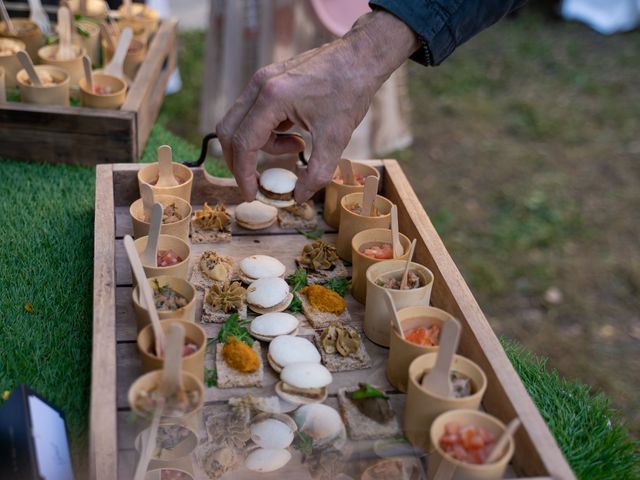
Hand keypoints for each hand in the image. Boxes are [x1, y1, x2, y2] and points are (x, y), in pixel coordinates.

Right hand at [217, 10, 418, 202]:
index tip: (253, 194)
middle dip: (240, 162)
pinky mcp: (268, 80)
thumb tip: (298, 197)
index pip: (244, 143)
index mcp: (273, 98)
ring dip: (260, 145)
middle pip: (229, 132)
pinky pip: (253, 112)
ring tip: (297, 146)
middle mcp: (260, 85)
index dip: (244, 174)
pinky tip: (295, 132)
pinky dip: (266, 131)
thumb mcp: (335, 139)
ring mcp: (262, 80)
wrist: (360, 58)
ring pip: (241, 122)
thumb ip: (316, 173)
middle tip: (258, 181)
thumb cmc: (349, 92)